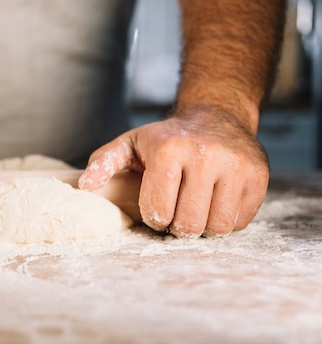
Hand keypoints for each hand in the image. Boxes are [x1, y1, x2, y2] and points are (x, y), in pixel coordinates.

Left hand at [79, 107, 268, 236]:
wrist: (216, 115)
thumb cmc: (166, 137)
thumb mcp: (130, 144)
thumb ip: (104, 163)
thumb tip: (85, 186)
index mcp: (169, 149)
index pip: (159, 211)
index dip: (154, 217)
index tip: (156, 207)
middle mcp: (206, 155)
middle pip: (189, 224)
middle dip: (177, 226)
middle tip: (176, 212)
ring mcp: (237, 165)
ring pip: (217, 227)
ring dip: (202, 227)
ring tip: (194, 209)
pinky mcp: (258, 176)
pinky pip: (240, 221)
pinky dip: (224, 221)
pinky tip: (214, 203)